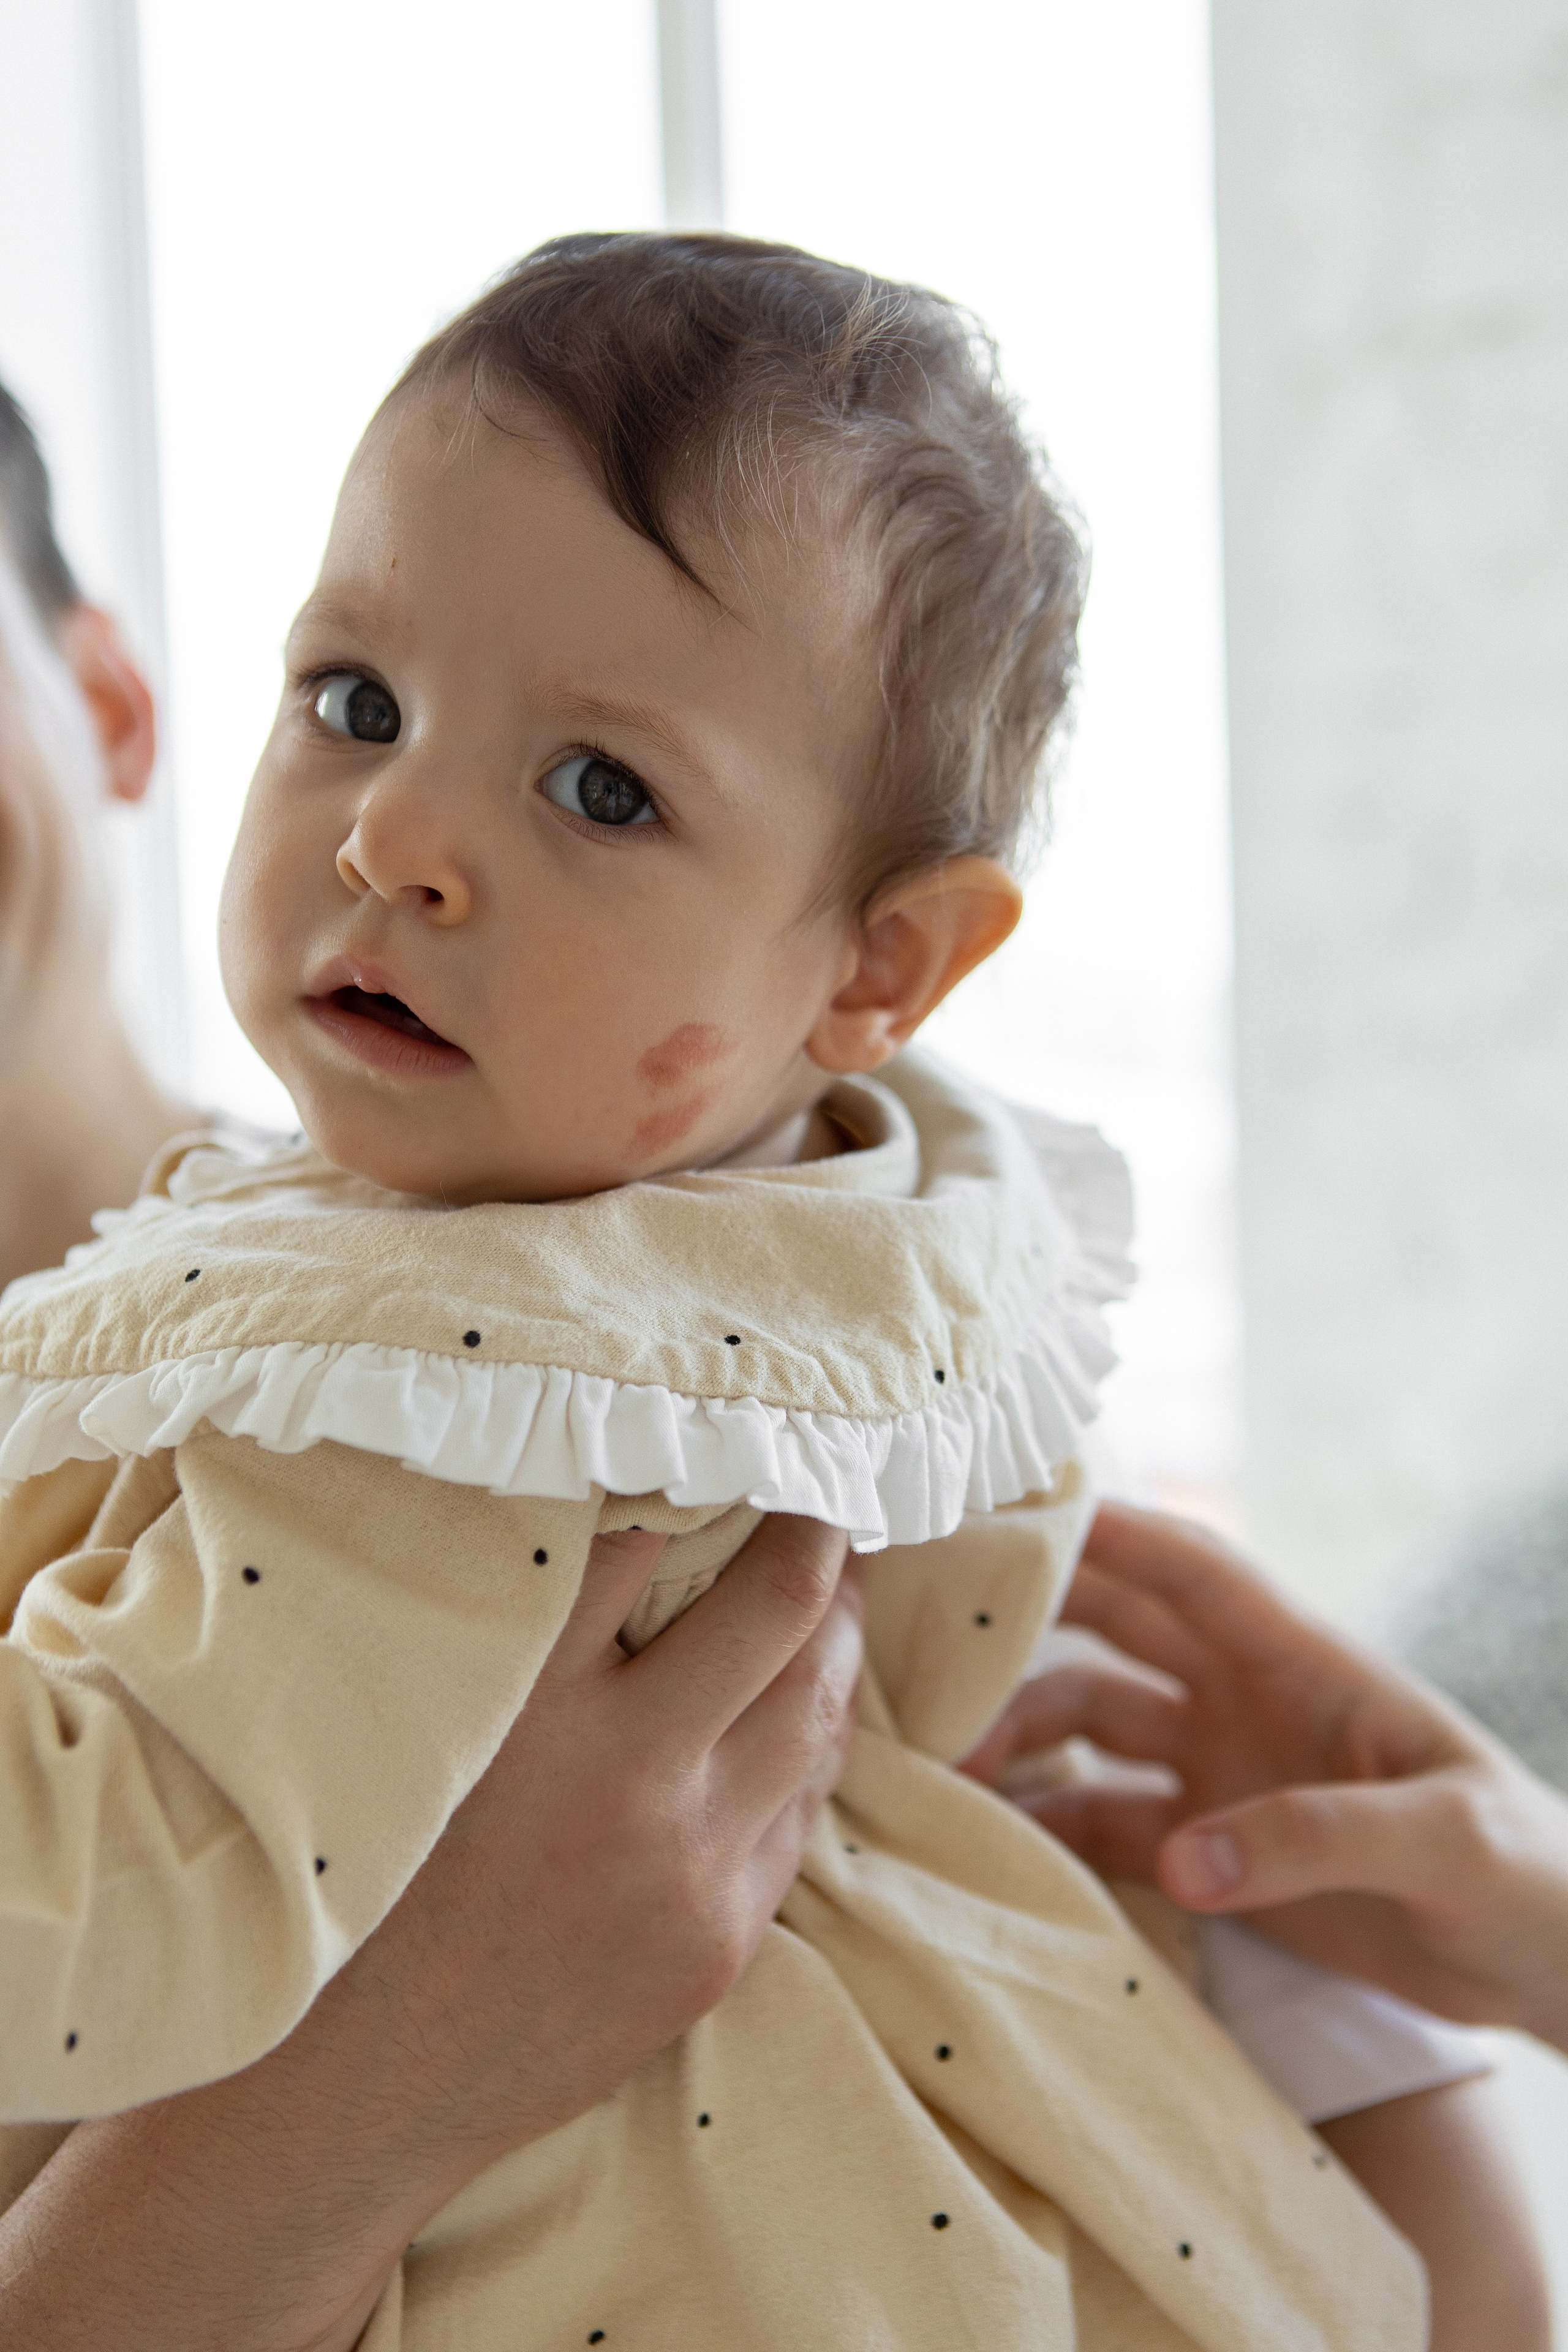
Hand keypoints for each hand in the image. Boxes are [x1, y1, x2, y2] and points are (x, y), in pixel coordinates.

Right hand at [0, 1514, 862, 2351]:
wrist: (356, 2089)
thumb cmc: (370, 1874)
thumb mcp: (422, 1715)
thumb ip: (518, 1613)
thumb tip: (620, 1499)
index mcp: (525, 1701)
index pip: (648, 1532)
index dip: (703, 1468)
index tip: (733, 1431)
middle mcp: (623, 1781)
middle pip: (780, 1610)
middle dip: (818, 1538)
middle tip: (827, 1490)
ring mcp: (688, 1871)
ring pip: (818, 1710)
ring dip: (836, 1637)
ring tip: (837, 1585)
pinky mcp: (720, 1942)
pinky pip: (799, 1812)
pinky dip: (810, 1741)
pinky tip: (804, 1703)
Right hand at [963, 1502, 1567, 2052]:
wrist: (1548, 1964)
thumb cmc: (1523, 1872)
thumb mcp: (1443, 1840)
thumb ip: (1314, 1838)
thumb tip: (1183, 1858)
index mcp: (1304, 1661)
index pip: (1192, 1570)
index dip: (1108, 1529)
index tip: (1012, 1504)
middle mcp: (1244, 1701)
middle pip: (1113, 1628)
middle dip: (1025, 1620)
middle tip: (925, 1626)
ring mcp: (1220, 1772)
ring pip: (1090, 1722)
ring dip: (1020, 1734)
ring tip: (943, 1765)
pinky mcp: (1210, 1850)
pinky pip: (1106, 1821)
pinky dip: (1047, 1823)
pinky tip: (987, 1835)